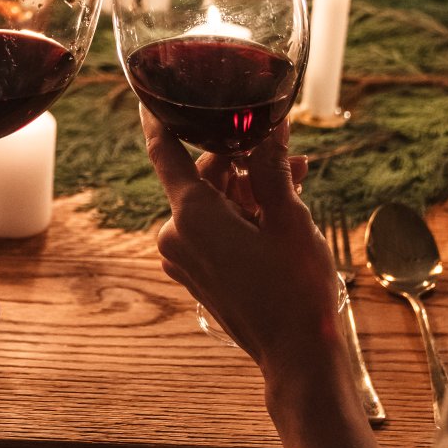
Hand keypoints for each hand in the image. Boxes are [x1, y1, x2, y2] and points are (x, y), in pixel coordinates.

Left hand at [142, 110, 337, 371]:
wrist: (298, 355)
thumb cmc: (295, 290)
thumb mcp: (289, 219)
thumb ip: (271, 168)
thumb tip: (270, 125)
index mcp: (192, 216)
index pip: (165, 152)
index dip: (158, 118)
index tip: (149, 93)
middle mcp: (176, 236)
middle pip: (202, 177)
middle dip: (242, 161)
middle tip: (287, 154)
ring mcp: (184, 259)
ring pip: (214, 204)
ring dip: (250, 189)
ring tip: (296, 183)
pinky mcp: (197, 275)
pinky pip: (214, 230)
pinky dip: (242, 216)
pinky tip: (279, 212)